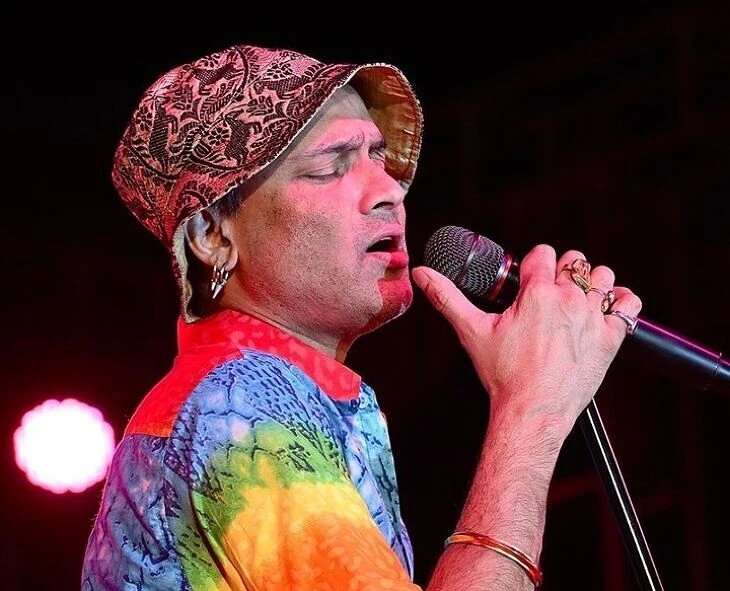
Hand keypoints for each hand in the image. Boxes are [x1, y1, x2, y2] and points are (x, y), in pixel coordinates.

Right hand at [412, 244, 641, 433]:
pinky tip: (604, 312)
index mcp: (536, 293)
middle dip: (563, 273)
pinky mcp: (612, 336)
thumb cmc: (503, 374)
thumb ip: (447, 297)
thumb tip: (422, 274)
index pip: (543, 253)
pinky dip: (620, 303)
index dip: (535, 264)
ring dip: (591, 285)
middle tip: (551, 296)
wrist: (533, 411)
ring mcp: (593, 316)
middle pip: (575, 261)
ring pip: (602, 276)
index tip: (532, 279)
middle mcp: (568, 299)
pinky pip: (628, 303)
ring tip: (577, 305)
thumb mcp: (471, 331)